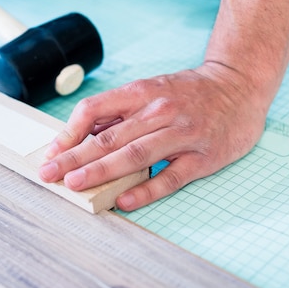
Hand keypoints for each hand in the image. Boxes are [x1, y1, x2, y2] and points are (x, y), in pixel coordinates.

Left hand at [39, 62, 269, 210]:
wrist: (239, 87)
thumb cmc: (189, 92)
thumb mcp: (153, 89)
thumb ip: (121, 111)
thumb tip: (81, 136)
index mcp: (142, 92)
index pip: (95, 109)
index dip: (69, 132)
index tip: (52, 153)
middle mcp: (159, 111)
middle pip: (110, 136)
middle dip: (75, 157)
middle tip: (49, 174)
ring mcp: (182, 134)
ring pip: (136, 155)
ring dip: (103, 171)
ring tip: (76, 185)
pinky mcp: (202, 157)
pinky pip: (170, 177)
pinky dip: (146, 190)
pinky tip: (125, 201)